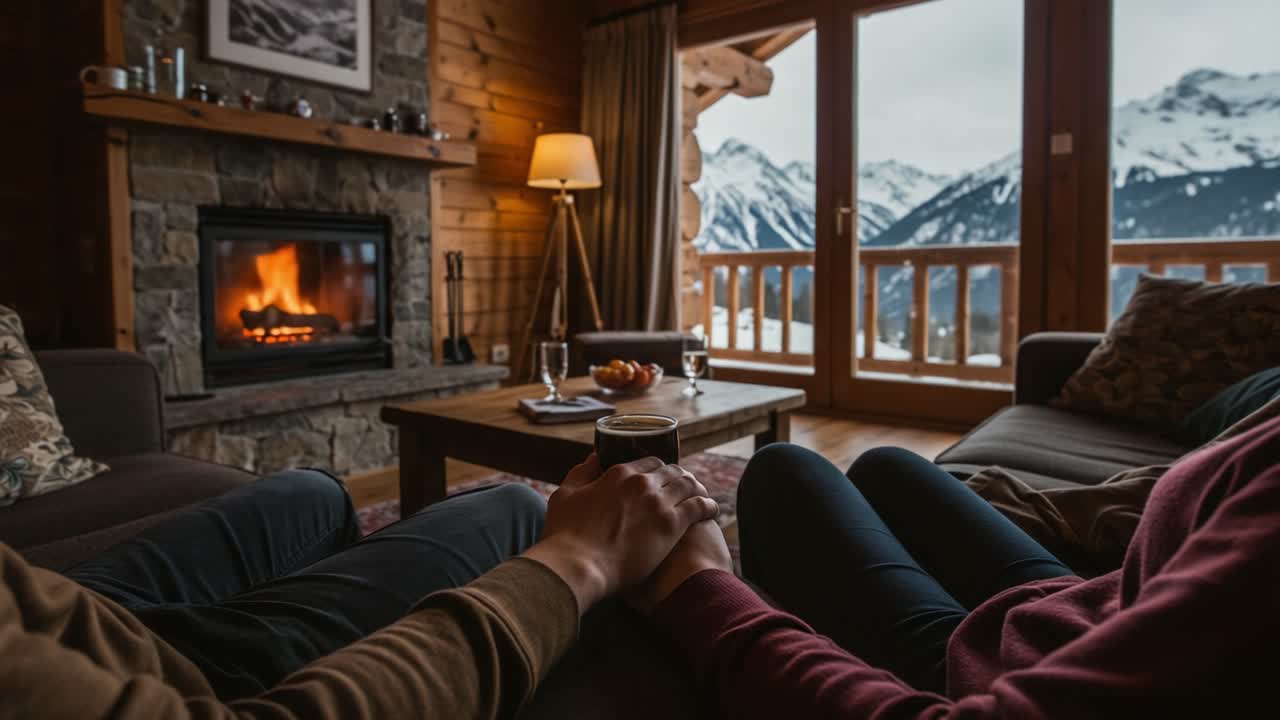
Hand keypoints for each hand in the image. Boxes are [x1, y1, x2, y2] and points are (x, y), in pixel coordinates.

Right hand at [523, 455, 718, 613]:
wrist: (578, 565)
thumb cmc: (565, 535)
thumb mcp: (565, 494)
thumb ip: (581, 473)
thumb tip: (593, 457)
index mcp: (618, 473)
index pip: (649, 463)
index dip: (659, 471)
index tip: (663, 480)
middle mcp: (641, 482)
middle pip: (672, 472)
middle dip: (680, 478)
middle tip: (685, 489)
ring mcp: (658, 503)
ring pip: (688, 485)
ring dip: (697, 489)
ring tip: (701, 497)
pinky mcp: (671, 525)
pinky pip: (700, 507)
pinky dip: (709, 506)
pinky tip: (712, 510)